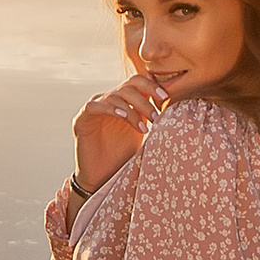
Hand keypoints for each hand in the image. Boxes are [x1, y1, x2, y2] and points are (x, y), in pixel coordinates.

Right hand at [72, 70, 166, 195]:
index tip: (167, 98)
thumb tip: (178, 104)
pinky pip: (95, 106)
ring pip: (115, 95)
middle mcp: (109, 100)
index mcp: (124, 101)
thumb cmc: (124, 157)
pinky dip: (110, 108)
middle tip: (157, 116)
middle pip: (129, 85)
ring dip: (132, 109)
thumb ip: (152, 117)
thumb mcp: (143, 133)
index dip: (153, 86)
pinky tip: (123, 117)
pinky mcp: (81, 119)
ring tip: (144, 128)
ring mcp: (95, 108)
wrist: (102, 178)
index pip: (139, 82)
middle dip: (146, 98)